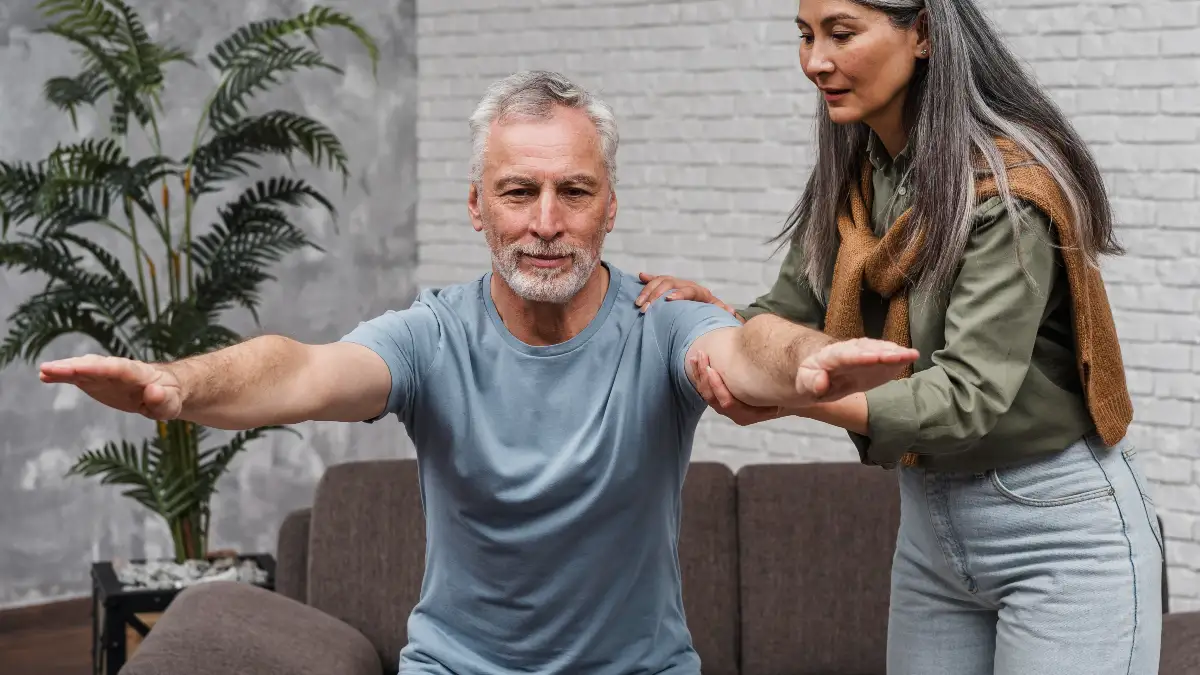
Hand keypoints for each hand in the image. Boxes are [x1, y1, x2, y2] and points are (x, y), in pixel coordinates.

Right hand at [39, 355, 183, 419]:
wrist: (166, 389)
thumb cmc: (170, 396)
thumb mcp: (171, 403)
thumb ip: (163, 399)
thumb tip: (154, 392)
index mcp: (138, 374)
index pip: (117, 368)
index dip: (98, 367)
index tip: (79, 366)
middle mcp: (118, 369)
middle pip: (96, 365)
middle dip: (75, 366)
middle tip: (50, 368)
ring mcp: (106, 374)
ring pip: (83, 368)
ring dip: (64, 369)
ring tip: (44, 371)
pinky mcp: (97, 381)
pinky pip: (78, 376)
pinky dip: (63, 375)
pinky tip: (44, 376)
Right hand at [636, 272, 739, 316]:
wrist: (706, 300)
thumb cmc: (710, 307)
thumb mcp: (716, 309)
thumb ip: (721, 310)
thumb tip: (731, 312)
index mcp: (698, 291)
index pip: (687, 290)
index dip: (678, 293)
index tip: (668, 299)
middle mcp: (686, 284)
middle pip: (669, 284)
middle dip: (656, 295)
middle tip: (645, 307)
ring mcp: (676, 282)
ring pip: (660, 281)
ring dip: (648, 291)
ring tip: (639, 303)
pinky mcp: (669, 284)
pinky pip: (657, 279)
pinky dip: (649, 278)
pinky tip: (640, 276)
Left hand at [687, 350, 785, 425]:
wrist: (788, 399)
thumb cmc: (789, 394)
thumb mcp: (789, 393)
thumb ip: (784, 389)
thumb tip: (798, 383)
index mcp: (746, 415)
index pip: (726, 403)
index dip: (717, 386)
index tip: (712, 369)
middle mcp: (734, 414)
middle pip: (712, 398)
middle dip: (704, 377)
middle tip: (702, 356)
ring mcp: (727, 408)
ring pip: (706, 393)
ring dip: (699, 374)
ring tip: (697, 356)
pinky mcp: (723, 398)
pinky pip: (707, 388)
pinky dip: (701, 374)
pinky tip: (697, 361)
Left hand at [796, 338, 918, 402]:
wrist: (816, 374)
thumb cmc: (809, 380)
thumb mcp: (803, 384)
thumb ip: (810, 382)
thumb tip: (821, 383)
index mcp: (829, 357)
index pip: (845, 356)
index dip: (859, 357)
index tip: (874, 358)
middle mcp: (848, 351)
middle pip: (866, 350)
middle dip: (884, 352)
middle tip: (902, 354)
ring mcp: (862, 354)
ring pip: (878, 350)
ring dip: (895, 352)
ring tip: (911, 354)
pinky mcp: (872, 361)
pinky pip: (885, 357)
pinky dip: (897, 357)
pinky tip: (910, 357)